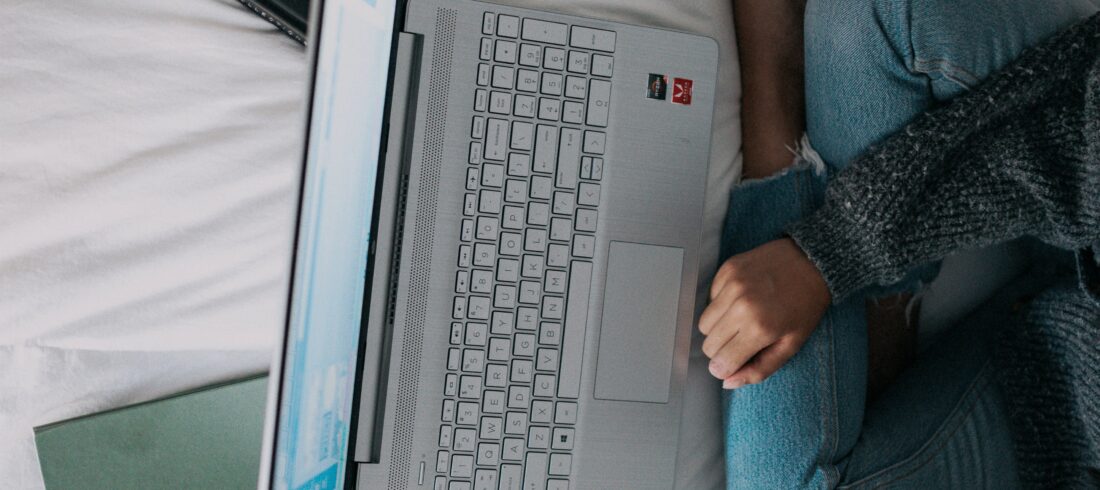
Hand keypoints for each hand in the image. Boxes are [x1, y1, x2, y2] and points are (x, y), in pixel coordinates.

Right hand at [700, 238, 830, 388]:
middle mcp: (741, 306)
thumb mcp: (791, 345)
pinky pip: (709, 299)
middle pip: (709, 344)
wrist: (812, 262)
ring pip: (704, 323)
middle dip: (722, 350)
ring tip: (740, 321)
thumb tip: (728, 382)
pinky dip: (720, 305)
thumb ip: (760, 369)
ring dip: (718, 328)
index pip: (720, 363)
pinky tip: (741, 300)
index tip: (734, 363)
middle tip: (741, 342)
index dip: (725, 368)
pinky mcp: (727, 270)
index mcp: (760, 329)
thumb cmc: (805, 305)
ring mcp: (732, 285)